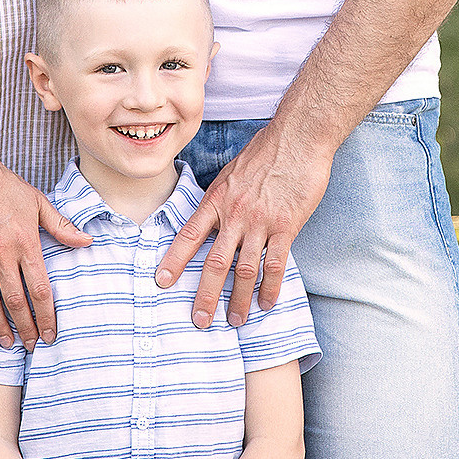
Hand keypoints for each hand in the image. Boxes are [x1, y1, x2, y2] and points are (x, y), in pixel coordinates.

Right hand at [0, 128, 90, 348]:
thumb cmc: (4, 185)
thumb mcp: (38, 202)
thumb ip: (62, 226)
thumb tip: (87, 242)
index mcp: (25, 241)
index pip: (40, 288)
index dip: (46, 315)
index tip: (50, 334)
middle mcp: (2, 252)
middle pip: (15, 300)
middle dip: (25, 327)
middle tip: (31, 346)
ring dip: (0, 324)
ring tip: (7, 342)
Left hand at [156, 116, 333, 326]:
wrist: (298, 137)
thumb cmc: (265, 151)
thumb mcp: (232, 172)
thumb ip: (222, 198)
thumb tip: (212, 218)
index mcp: (217, 199)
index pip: (189, 235)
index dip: (174, 260)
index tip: (161, 281)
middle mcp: (235, 214)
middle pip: (215, 262)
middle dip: (205, 295)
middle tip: (199, 321)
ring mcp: (260, 222)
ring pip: (245, 270)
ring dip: (238, 299)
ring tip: (235, 321)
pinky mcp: (286, 226)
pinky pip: (276, 264)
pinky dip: (271, 288)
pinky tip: (267, 303)